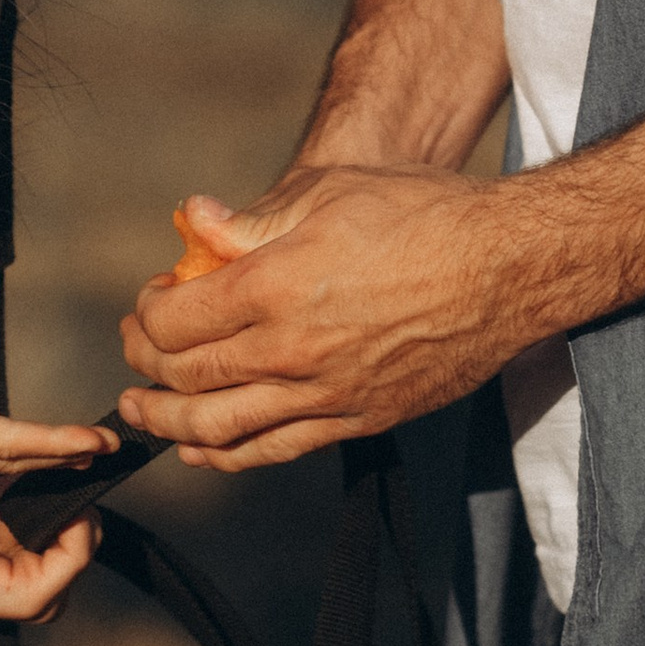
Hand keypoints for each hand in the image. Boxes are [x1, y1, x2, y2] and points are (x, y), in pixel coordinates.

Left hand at [116, 165, 534, 470]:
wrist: (511, 266)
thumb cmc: (424, 213)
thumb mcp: (329, 189)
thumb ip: (252, 218)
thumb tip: (194, 220)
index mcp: (277, 283)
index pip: (175, 318)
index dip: (147, 313)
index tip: (150, 299)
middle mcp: (293, 348)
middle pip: (186, 377)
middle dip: (144, 366)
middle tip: (134, 350)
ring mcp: (327, 393)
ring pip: (219, 429)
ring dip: (168, 425)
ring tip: (142, 413)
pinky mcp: (358, 419)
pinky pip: (275, 451)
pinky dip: (226, 456)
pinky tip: (201, 451)